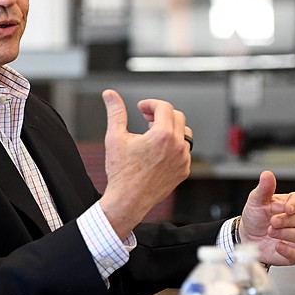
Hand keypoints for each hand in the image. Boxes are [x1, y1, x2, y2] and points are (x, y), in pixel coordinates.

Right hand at [98, 89, 191, 238]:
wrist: (128, 200)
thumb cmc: (121, 172)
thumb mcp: (115, 137)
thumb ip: (115, 112)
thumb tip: (110, 95)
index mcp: (162, 135)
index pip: (164, 107)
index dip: (150, 104)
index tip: (141, 108)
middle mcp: (177, 146)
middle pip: (177, 116)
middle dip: (161, 113)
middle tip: (146, 117)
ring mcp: (183, 159)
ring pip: (183, 133)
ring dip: (169, 129)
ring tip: (152, 134)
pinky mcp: (184, 170)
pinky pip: (184, 151)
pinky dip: (173, 146)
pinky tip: (157, 151)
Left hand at [239, 170, 294, 265]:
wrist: (247, 235)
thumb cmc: (256, 217)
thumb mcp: (256, 201)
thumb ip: (263, 189)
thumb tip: (267, 175)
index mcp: (294, 204)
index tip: (286, 208)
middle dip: (287, 221)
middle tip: (272, 222)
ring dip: (287, 234)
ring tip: (270, 232)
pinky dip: (290, 251)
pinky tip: (278, 246)